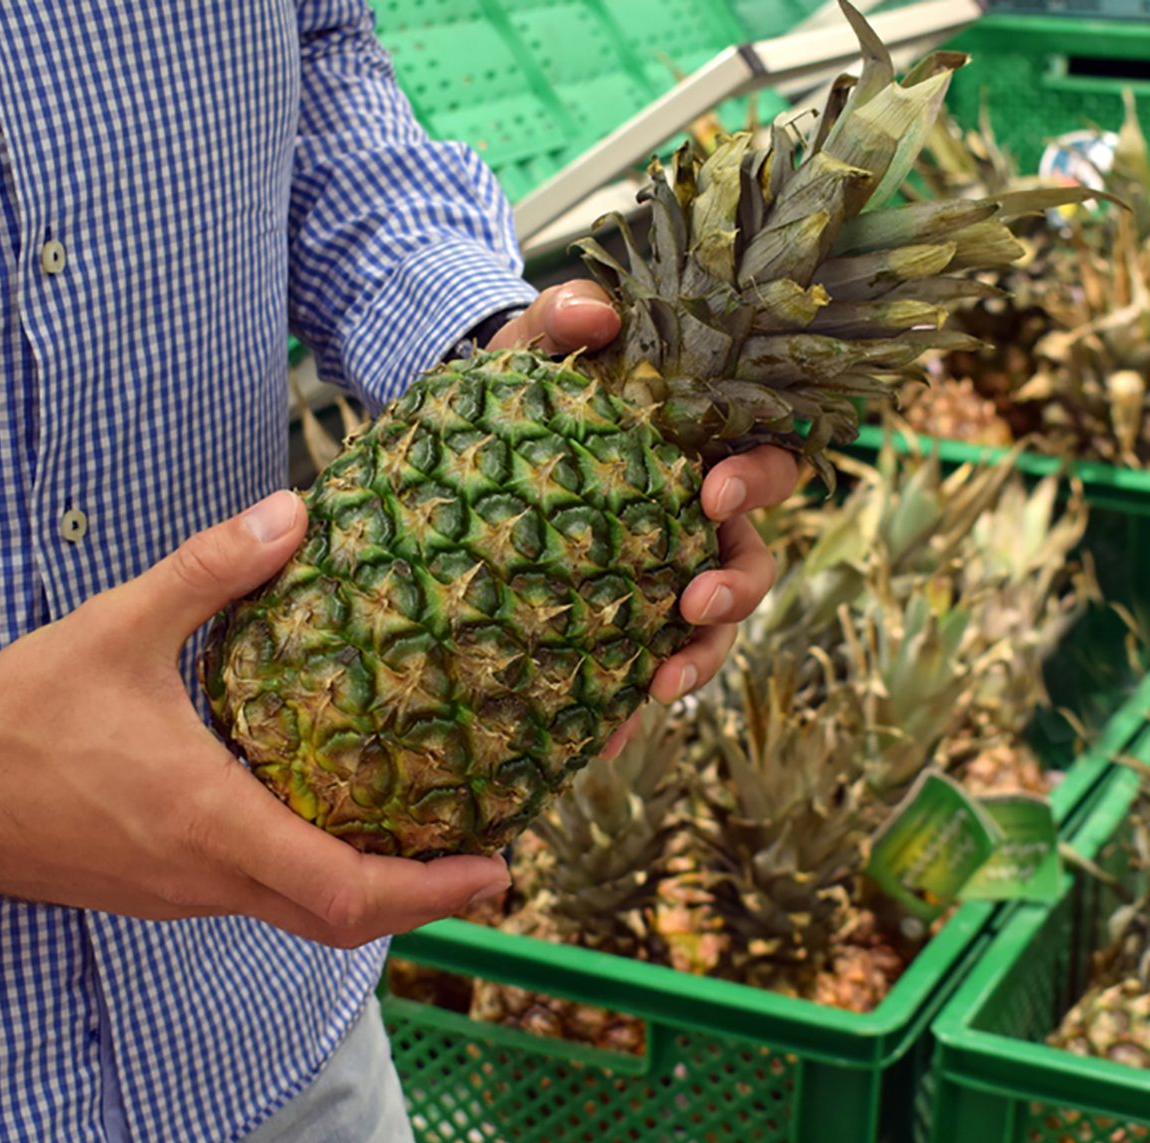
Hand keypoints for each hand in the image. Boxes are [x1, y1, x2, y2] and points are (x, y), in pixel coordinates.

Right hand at [0, 493, 508, 945]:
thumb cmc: (19, 718)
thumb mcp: (119, 626)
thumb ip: (212, 570)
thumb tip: (293, 512)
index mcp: (209, 822)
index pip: (343, 891)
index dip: (431, 891)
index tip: (496, 869)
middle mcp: (206, 876)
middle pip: (341, 923)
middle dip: (426, 902)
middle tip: (488, 864)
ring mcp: (184, 892)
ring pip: (303, 916)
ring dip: (377, 893)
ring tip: (433, 841)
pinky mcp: (164, 887)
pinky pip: (264, 898)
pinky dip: (323, 880)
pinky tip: (338, 825)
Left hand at [488, 281, 799, 759]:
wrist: (473, 443)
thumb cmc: (526, 387)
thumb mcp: (535, 344)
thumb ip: (563, 315)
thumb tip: (597, 313)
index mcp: (697, 449)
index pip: (762, 462)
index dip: (758, 480)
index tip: (714, 493)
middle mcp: (692, 520)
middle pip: (751, 558)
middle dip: (737, 584)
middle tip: (697, 598)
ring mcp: (657, 574)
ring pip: (709, 627)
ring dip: (696, 657)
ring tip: (659, 686)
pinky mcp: (615, 620)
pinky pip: (638, 666)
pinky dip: (624, 705)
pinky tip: (600, 737)